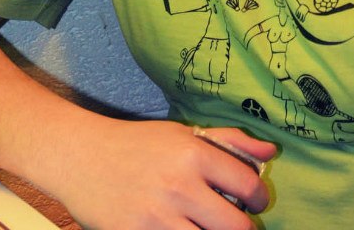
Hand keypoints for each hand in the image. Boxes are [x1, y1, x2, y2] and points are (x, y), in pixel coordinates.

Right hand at [57, 116, 275, 229]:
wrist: (82, 158)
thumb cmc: (137, 144)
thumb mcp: (182, 134)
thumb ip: (230, 142)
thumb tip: (271, 153)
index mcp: (193, 153)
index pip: (249, 186)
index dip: (259, 198)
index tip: (253, 201)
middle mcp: (179, 186)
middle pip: (237, 228)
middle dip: (243, 229)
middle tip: (235, 224)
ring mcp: (158, 219)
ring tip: (207, 227)